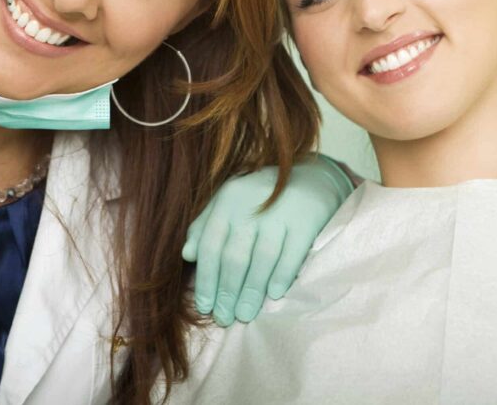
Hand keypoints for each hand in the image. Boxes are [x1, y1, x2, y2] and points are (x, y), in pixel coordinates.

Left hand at [182, 155, 352, 326]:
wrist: (310, 178)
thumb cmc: (261, 197)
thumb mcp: (229, 202)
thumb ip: (205, 225)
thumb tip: (187, 254)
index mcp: (228, 200)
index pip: (211, 244)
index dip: (206, 278)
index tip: (204, 306)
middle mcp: (251, 205)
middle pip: (235, 257)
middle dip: (227, 292)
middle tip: (224, 318)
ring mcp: (280, 213)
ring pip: (261, 260)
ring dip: (252, 292)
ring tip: (245, 314)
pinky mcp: (305, 221)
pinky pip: (291, 255)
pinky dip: (281, 276)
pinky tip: (274, 294)